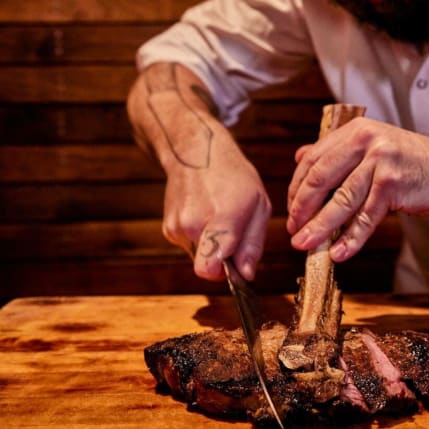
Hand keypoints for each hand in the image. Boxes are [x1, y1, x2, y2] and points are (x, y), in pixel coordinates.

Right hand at [161, 126, 270, 280]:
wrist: (197, 151)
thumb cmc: (235, 177)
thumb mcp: (259, 206)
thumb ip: (253, 244)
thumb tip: (246, 276)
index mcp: (220, 220)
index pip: (209, 269)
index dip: (226, 276)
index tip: (238, 266)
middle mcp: (192, 226)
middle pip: (208, 268)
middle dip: (224, 261)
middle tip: (236, 235)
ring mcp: (176, 227)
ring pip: (200, 258)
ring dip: (213, 248)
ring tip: (220, 219)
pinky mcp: (169, 229)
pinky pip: (192, 247)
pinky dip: (202, 239)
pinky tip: (207, 216)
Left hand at [286, 118, 428, 260]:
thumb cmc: (415, 164)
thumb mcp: (375, 148)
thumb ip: (339, 151)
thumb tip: (300, 157)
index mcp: (356, 130)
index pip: (313, 160)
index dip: (297, 188)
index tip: (292, 210)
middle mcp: (366, 140)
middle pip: (321, 179)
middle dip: (302, 209)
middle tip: (293, 231)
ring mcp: (380, 161)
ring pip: (340, 201)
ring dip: (319, 227)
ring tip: (305, 245)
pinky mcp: (393, 184)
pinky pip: (365, 217)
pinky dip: (351, 238)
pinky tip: (339, 253)